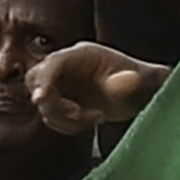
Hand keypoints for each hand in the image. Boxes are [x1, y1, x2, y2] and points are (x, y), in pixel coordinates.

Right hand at [30, 42, 164, 131]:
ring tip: (97, 117)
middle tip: (79, 115)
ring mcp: (62, 83)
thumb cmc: (143, 83)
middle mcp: (67, 66)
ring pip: (44, 103)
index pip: (53, 63)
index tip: (40, 100)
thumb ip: (132, 81)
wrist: (143, 96)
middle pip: (36, 80)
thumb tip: (128, 80)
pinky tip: (92, 120)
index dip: (43, 80)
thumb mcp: (142, 82)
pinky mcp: (62, 100)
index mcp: (82, 54)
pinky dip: (68, 125)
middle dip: (53, 103)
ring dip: (66, 118)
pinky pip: (51, 116)